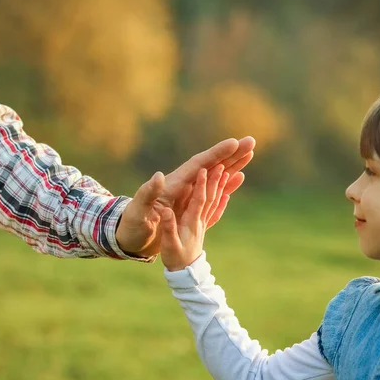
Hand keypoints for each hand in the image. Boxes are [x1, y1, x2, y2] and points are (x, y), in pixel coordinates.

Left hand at [115, 137, 254, 257]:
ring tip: (250, 153)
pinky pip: (214, 191)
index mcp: (173, 184)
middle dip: (231, 154)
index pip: (198, 164)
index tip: (233, 143)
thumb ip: (147, 193)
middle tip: (251, 141)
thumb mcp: (137, 211)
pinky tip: (238, 178)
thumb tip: (159, 175)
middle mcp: (183, 185)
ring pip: (215, 175)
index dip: (216, 154)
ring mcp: (187, 194)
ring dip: (233, 165)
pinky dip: (227, 184)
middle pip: (211, 165)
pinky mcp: (190, 204)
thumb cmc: (131, 226)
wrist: (128, 237)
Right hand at [158, 167, 226, 270]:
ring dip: (221, 187)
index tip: (205, 170)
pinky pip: (214, 211)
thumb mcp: (168, 244)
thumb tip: (166, 210)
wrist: (186, 274)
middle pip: (211, 198)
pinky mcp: (202, 227)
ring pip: (215, 202)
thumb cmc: (175, 259)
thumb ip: (168, 227)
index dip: (202, 185)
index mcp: (191, 223)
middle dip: (216, 180)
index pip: (199, 200)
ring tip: (228, 172)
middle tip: (223, 163)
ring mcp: (202, 224)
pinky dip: (222, 202)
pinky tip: (227, 195)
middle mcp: (200, 221)